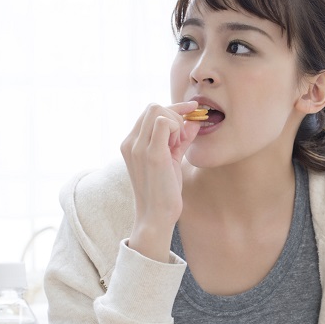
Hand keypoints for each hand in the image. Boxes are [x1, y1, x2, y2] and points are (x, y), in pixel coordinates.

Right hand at [120, 102, 200, 261]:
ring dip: (175, 122)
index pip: (150, 112)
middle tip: (183, 138)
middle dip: (175, 115)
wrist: (156, 217)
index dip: (173, 110)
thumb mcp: (172, 160)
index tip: (192, 111)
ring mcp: (138, 147)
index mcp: (131, 144)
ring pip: (157, 109)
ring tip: (178, 145)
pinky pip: (163, 121)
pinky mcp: (151, 154)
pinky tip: (178, 145)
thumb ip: (180, 140)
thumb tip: (194, 122)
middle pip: (153, 106)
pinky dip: (176, 127)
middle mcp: (130, 142)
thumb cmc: (164, 192)